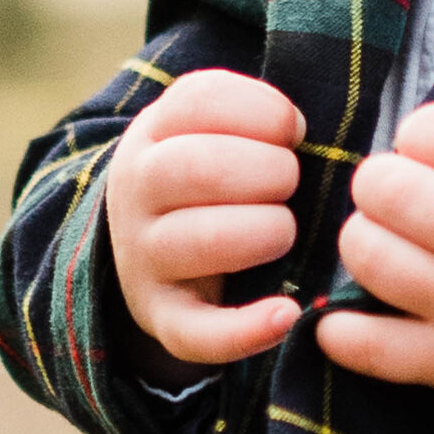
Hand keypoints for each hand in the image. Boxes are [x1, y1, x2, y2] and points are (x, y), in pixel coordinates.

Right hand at [102, 69, 306, 369]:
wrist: (149, 244)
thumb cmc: (210, 176)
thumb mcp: (213, 127)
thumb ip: (254, 112)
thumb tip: (297, 128)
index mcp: (153, 132)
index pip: (200, 101)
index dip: (263, 111)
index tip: (292, 131)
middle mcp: (136, 191)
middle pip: (196, 167)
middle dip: (267, 171)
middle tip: (290, 182)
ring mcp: (145, 257)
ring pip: (199, 241)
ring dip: (262, 232)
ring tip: (284, 232)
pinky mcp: (164, 318)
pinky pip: (198, 332)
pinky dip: (246, 329)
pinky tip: (287, 313)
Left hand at [316, 103, 433, 409]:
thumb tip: (421, 142)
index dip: (420, 135)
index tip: (427, 153)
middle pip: (388, 188)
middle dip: (379, 187)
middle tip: (395, 204)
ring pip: (368, 255)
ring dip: (363, 247)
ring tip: (385, 253)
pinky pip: (366, 346)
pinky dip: (342, 333)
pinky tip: (347, 322)